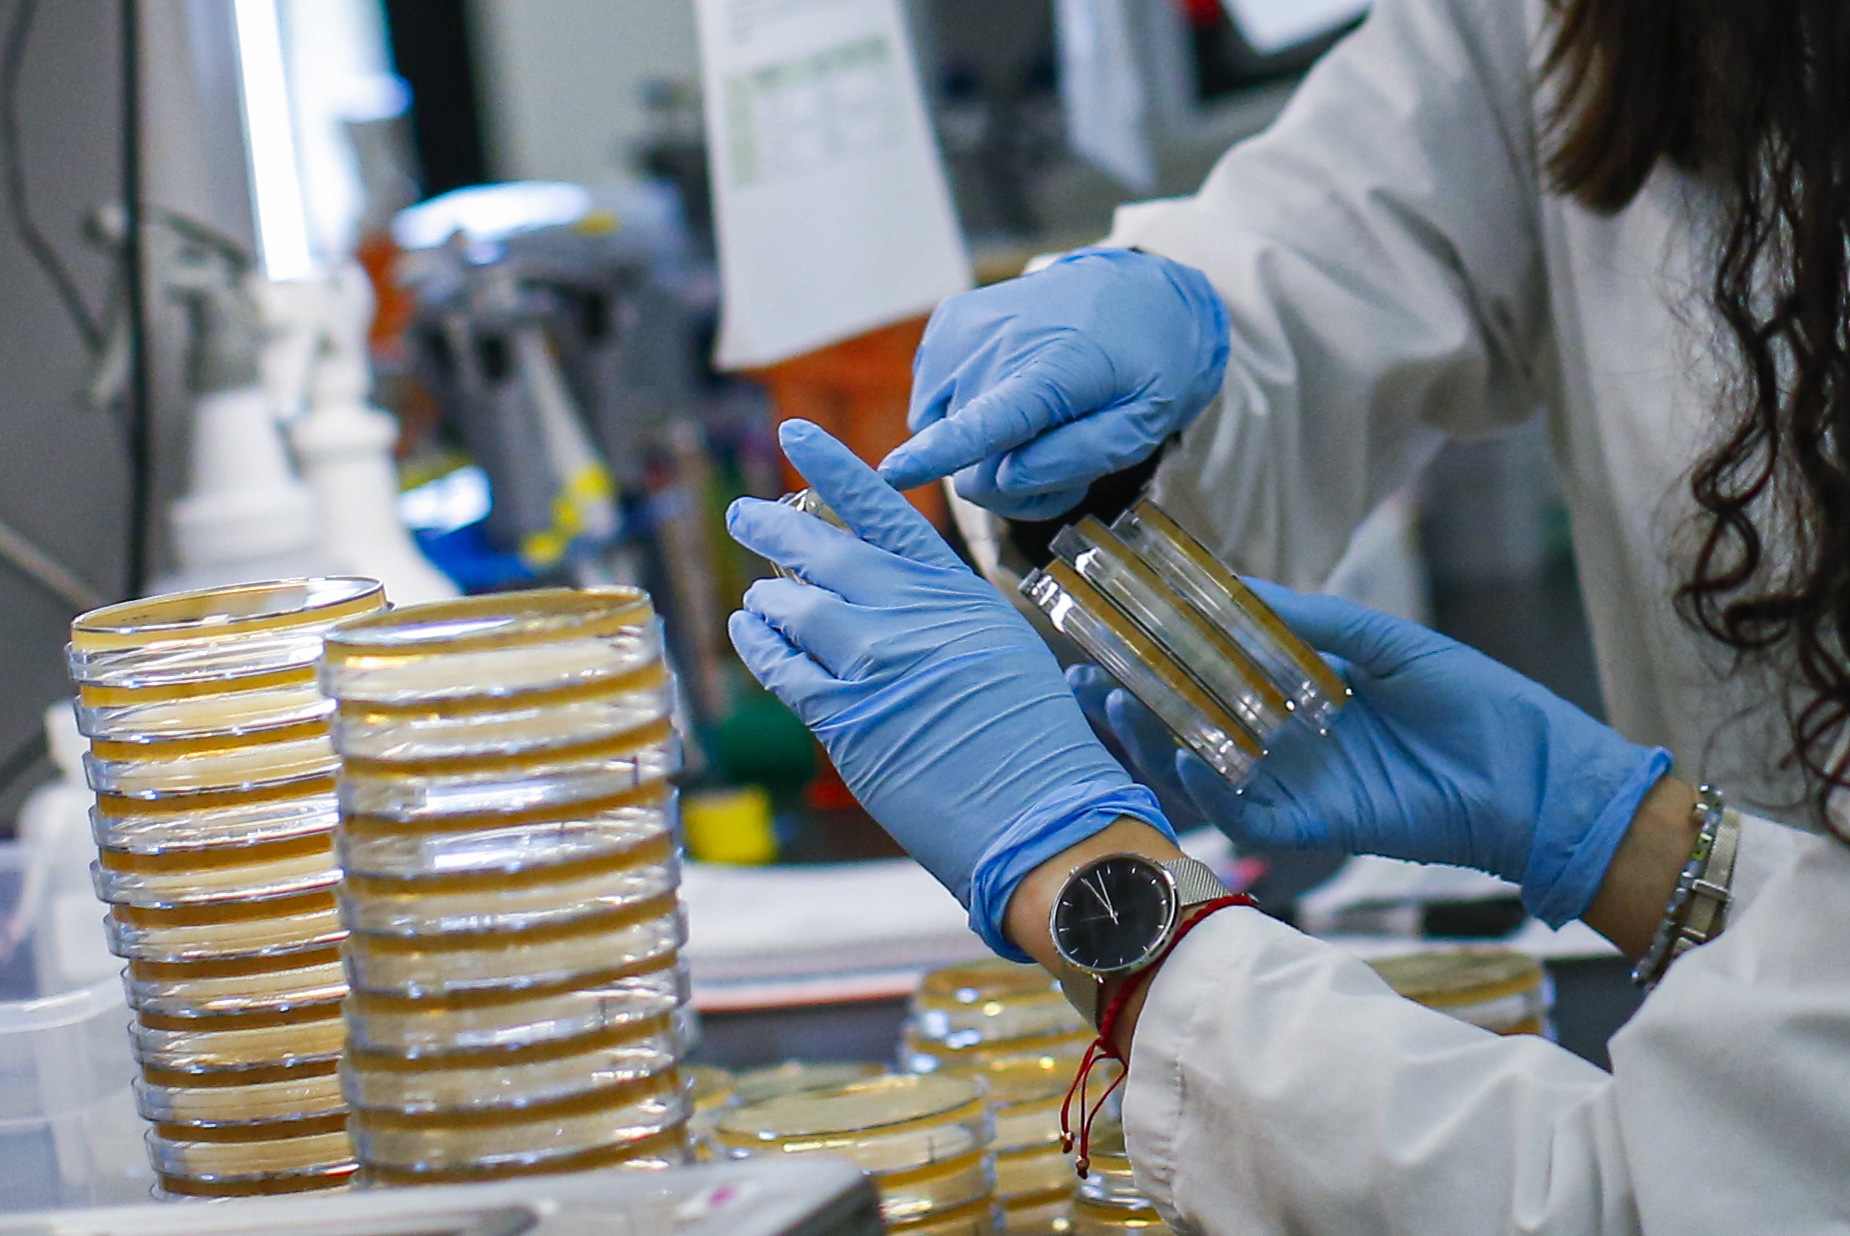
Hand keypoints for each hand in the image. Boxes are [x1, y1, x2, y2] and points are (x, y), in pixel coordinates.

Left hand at [726, 420, 1171, 955]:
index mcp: (956, 591)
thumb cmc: (1036, 744)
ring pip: (793, 606)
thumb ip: (941, 618)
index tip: (792, 433)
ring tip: (756, 599)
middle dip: (775, 528)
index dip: (832, 468)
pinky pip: (781, 667)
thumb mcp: (1000, 650)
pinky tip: (747, 631)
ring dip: (767, 598)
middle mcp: (912, 613)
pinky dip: (758, 645)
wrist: (1044, 814)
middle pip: (824, 549)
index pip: (882, 511)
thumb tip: (885, 601)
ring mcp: (875, 662)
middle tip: (744, 515)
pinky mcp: (846, 718)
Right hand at [877, 248, 1229, 520]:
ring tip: (1039, 428)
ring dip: (984, 450)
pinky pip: (933, 404)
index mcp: (1052, 369)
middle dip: (1007, 480)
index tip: (892, 473)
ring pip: (940, 434)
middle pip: (967, 461)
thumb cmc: (1146, 367)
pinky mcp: (946, 324)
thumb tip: (1002, 479)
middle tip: (1062, 469)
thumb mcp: (1141, 425)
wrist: (1136, 292)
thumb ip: (1077, 457)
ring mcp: (962, 329)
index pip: (986, 423)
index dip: (937, 455)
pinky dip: (965, 414)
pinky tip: (1011, 398)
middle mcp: (994, 342)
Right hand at [1076, 581, 1669, 927]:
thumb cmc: (1474, 700)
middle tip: (1081, 676)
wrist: (1538, 774)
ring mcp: (1294, 785)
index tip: (1106, 627)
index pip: (1208, 674)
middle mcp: (1282, 742)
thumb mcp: (1383, 642)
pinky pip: (1244, 814)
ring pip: (1200, 770)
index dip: (1155, 656)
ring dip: (1151, 744)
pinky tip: (1186, 755)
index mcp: (1295, 694)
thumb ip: (1306, 622)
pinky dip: (1210, 789)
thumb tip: (1228, 584)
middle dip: (1129, 705)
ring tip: (1113, 705)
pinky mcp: (1314, 826)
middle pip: (1185, 725)